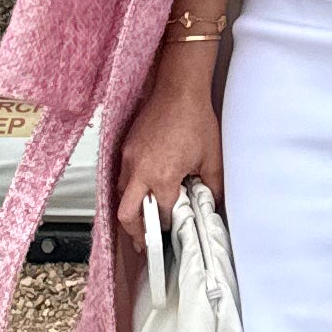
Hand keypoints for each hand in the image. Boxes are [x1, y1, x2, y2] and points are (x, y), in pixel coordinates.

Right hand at [113, 50, 222, 227]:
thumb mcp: (212, 158)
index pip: (159, 215)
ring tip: (141, 218)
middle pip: (126, 214)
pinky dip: (128, 188)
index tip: (172, 231)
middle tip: (144, 242)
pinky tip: (140, 189)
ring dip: (129, 209)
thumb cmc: (195, 119)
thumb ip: (212, 187)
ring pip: (120, 195)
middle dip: (135, 232)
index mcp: (161, 177)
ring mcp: (129, 158)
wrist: (179, 89)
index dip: (166, 226)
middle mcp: (140, 170)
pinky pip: (121, 176)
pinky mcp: (126, 147)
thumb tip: (212, 205)